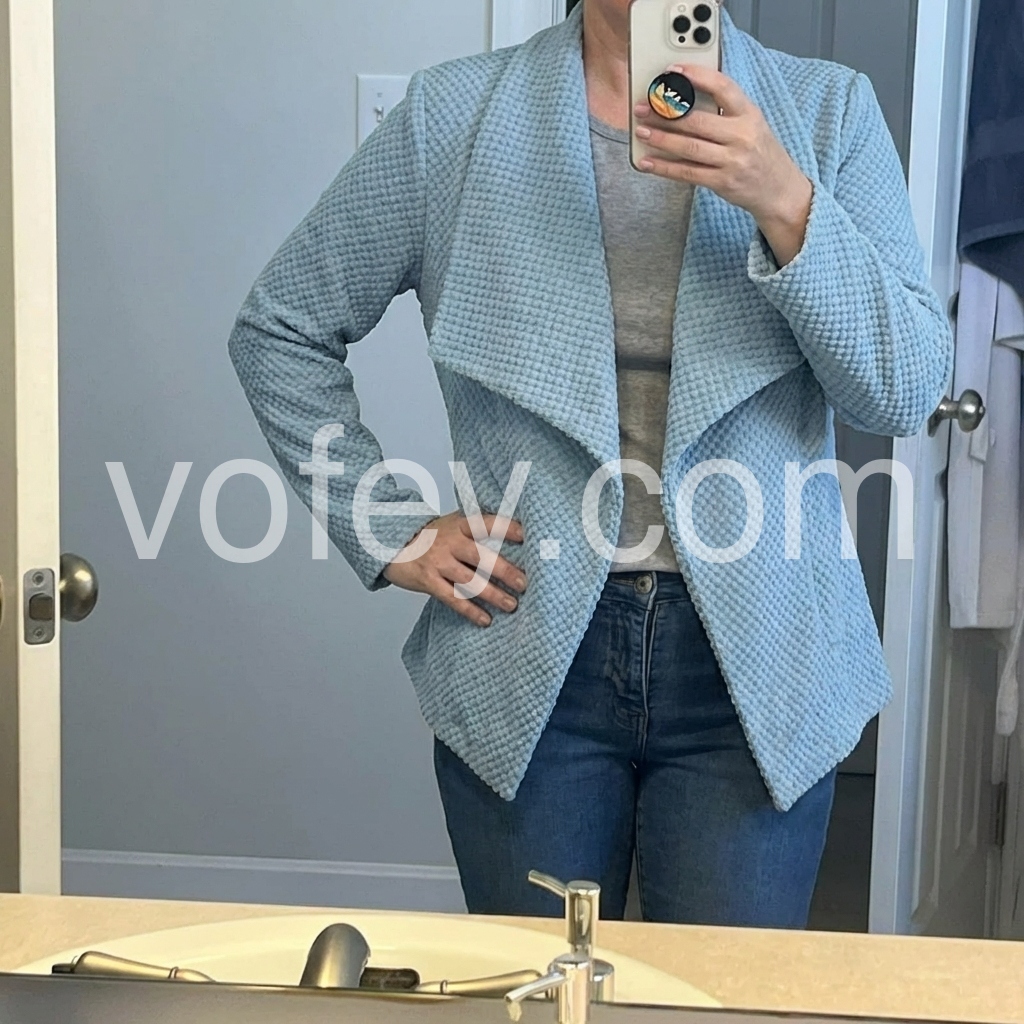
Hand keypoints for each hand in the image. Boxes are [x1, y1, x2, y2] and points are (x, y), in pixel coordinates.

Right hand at [383, 512, 527, 627]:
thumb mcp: (452, 524)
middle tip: (524, 584)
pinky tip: (485, 619)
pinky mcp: (428, 580)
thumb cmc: (431, 536)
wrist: (391, 543)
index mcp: (459, 524)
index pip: (487, 523)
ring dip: (493, 595)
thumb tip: (515, 539)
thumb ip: (477, 531)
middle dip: (505, 571)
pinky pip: (452, 598)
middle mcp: (449, 542)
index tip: (528, 536)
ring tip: (511, 605)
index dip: (508, 528)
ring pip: (469, 581)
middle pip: (481, 557)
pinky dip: (470, 610)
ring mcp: (438, 562)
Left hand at [634, 63, 813, 265]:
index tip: (672, 71)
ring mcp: (732, 160)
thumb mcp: (751, 123)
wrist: (778, 189)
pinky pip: (687, 173)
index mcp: (749, 114)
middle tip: (643, 108)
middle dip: (666, 114)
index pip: (722, 87)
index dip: (696, 77)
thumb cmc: (759, 152)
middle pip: (697, 121)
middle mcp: (742, 136)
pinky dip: (664, 168)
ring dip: (661, 139)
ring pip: (689, 148)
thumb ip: (725, 110)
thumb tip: (683, 99)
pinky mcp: (722, 182)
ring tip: (641, 132)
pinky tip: (647, 162)